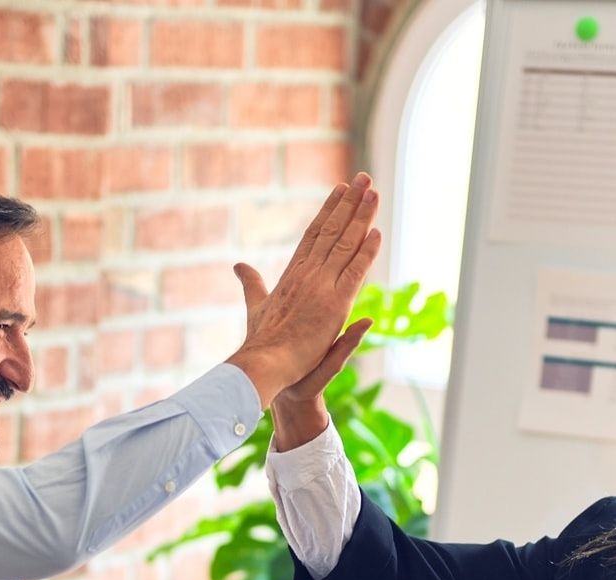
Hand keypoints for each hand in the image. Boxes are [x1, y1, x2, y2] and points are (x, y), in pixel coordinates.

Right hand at [227, 173, 381, 406]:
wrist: (264, 366)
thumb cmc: (260, 343)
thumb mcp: (255, 307)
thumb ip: (252, 285)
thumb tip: (239, 265)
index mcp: (291, 274)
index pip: (313, 235)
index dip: (328, 211)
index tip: (339, 190)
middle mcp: (307, 274)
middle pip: (332, 231)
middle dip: (349, 202)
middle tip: (362, 178)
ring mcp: (321, 286)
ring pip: (345, 243)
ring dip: (361, 215)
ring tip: (372, 190)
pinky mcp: (335, 304)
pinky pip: (355, 271)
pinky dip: (367, 250)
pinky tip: (377, 231)